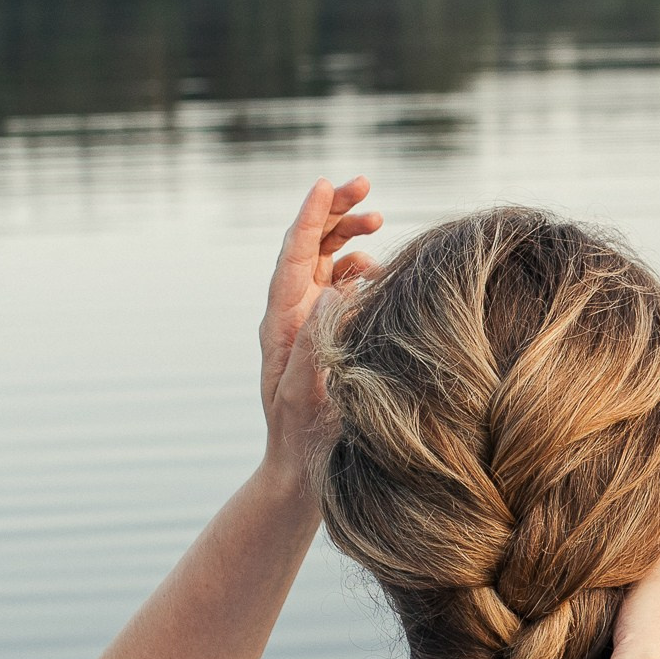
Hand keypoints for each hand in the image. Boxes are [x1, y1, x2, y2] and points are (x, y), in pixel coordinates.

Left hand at [258, 175, 382, 474]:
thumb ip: (316, 338)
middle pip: (308, 249)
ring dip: (346, 236)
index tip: (327, 183)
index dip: (310, 217)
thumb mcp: (304, 389)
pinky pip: (336, 291)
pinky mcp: (324, 339)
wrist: (300, 475)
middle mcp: (291, 318)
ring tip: (377, 218)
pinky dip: (355, 269)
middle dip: (334, 213)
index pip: (294, 256)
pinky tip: (375, 267)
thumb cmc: (302, 439)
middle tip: (366, 186)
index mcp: (282, 324)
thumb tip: (336, 287)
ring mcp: (307, 327)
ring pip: (323, 265)